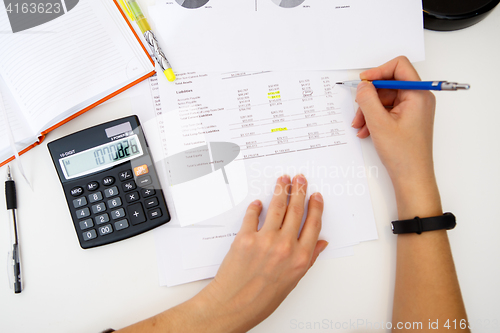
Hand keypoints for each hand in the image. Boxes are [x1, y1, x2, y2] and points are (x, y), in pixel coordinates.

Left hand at [193, 175, 327, 332]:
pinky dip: (256, 207)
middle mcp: (285, 246)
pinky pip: (253, 215)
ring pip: (277, 207)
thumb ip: (308, 259)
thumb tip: (320, 244)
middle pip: (296, 210)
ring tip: (283, 180)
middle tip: (299, 179)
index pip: (313, 224)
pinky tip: (258, 203)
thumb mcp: (293, 281)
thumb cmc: (262, 298)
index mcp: (300, 258)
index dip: (316, 207)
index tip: (316, 196)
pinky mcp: (245, 237)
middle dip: (299, 190)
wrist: (234, 305)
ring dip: (281, 190)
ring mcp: (265, 240)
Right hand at [351, 56, 436, 189]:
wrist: (412, 177)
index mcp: (418, 95)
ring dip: (369, 110)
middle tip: (358, 110)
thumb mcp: (378, 123)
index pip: (399, 67)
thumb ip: (367, 99)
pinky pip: (387, 110)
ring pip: (385, 99)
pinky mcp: (407, 119)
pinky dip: (374, 118)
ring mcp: (413, 110)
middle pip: (389, 85)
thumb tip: (362, 86)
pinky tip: (366, 131)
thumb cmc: (403, 154)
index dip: (378, 71)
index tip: (363, 82)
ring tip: (360, 126)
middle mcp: (418, 99)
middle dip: (370, 97)